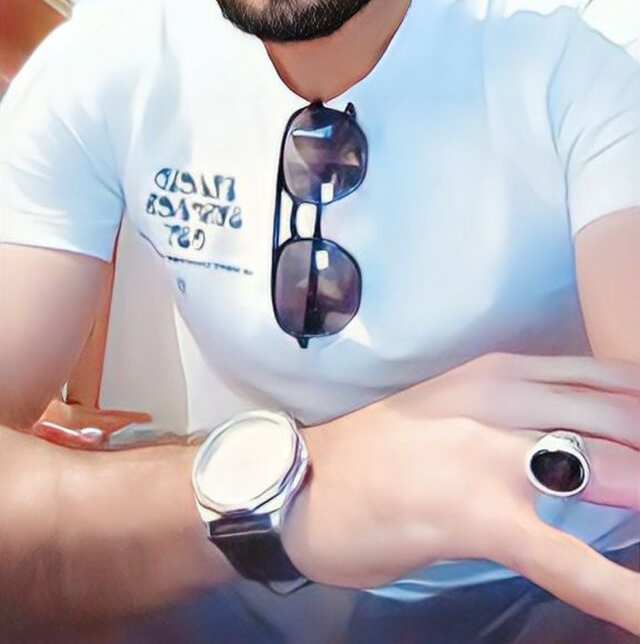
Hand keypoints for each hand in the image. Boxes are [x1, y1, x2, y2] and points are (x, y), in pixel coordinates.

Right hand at [282, 359, 639, 634]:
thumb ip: (522, 410)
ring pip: (607, 471)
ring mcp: (492, 454)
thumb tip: (592, 438)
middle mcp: (506, 398)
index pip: (610, 379)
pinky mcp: (477, 514)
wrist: (303, 483)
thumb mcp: (457, 406)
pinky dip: (618, 591)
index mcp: (504, 370)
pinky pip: (565, 557)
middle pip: (621, 419)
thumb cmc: (381, 451)